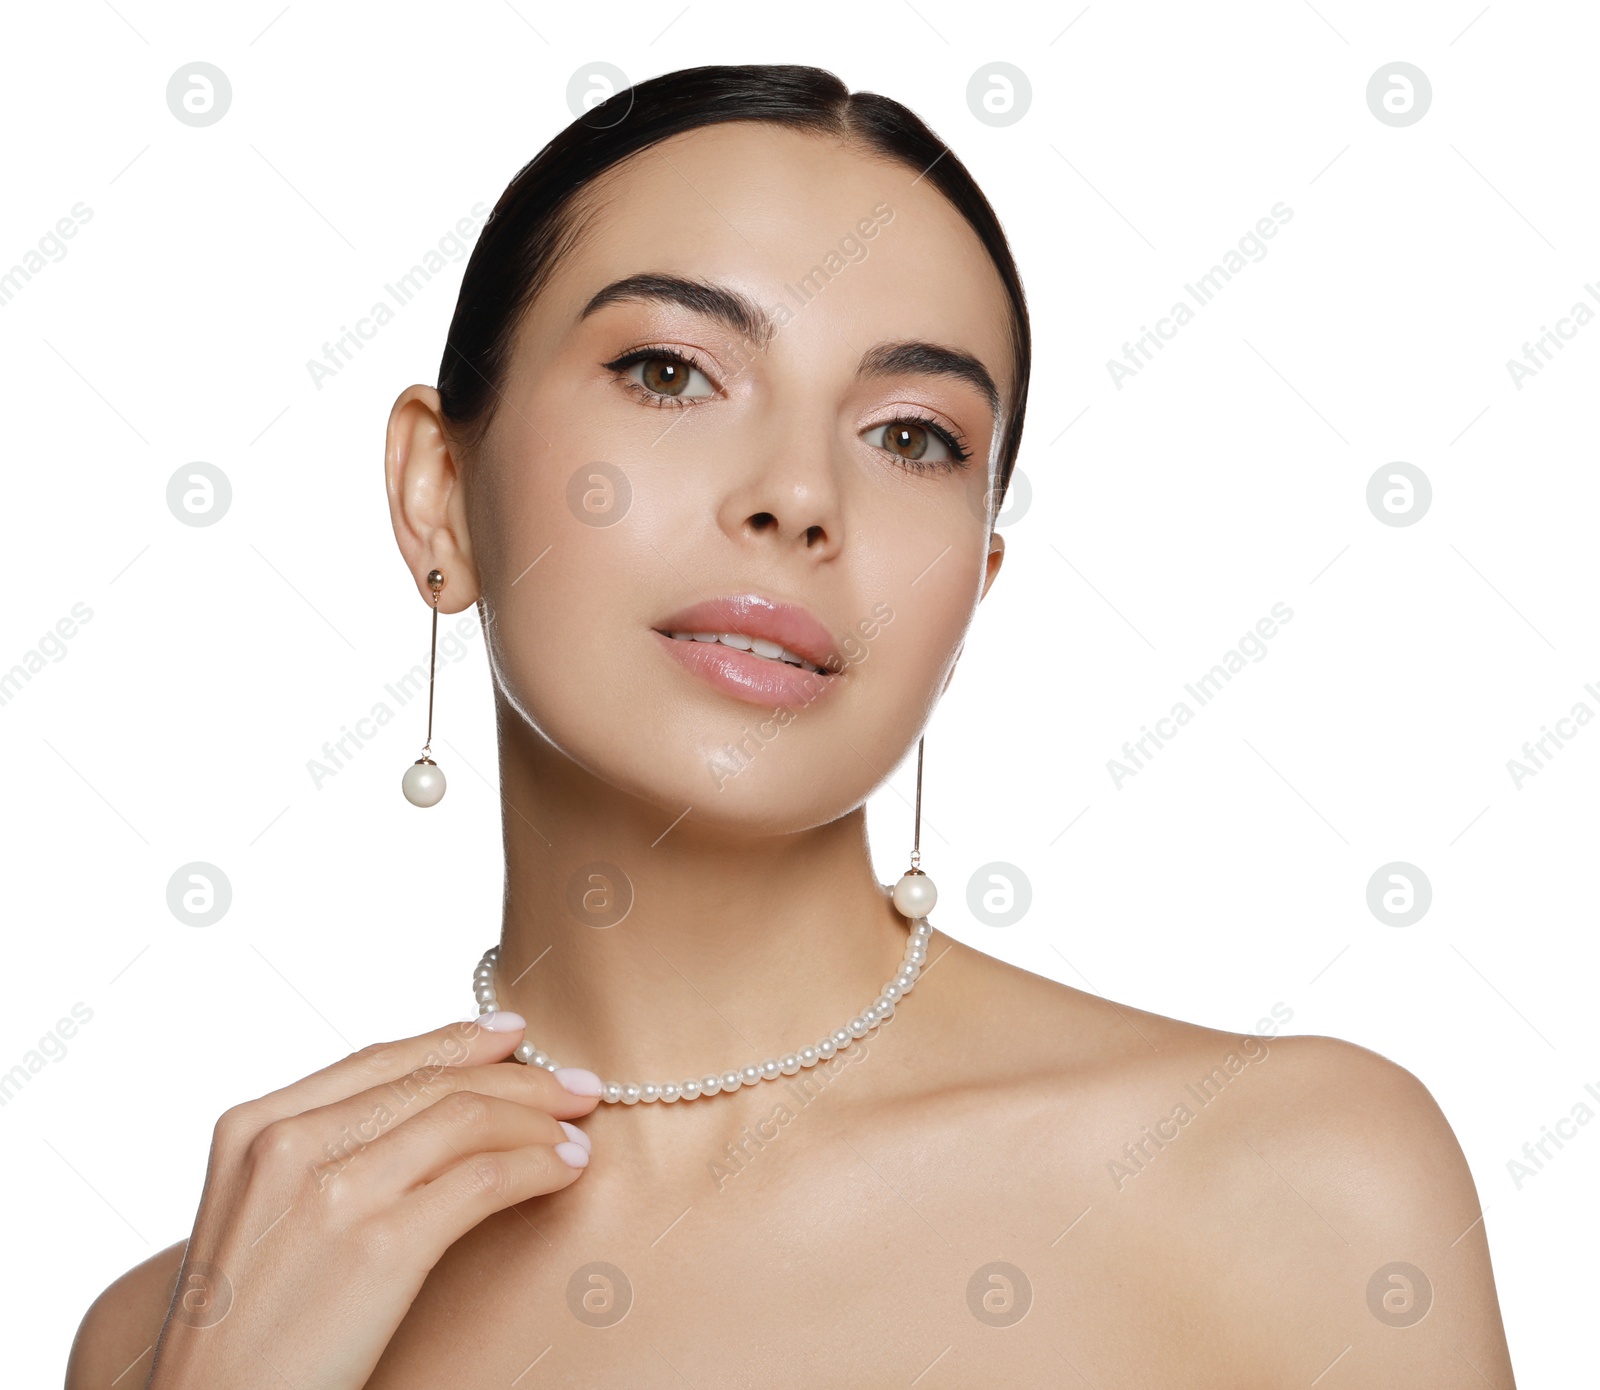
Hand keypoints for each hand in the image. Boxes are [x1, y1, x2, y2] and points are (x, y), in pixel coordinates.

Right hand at [144, 1014, 599, 1389]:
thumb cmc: (242, 1326)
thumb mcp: (260, 1213)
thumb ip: (319, 1152)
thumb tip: (425, 1109)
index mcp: (253, 1125)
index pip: (379, 1059)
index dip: (458, 1041)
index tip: (513, 1034)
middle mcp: (289, 1143)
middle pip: (432, 1081)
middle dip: (518, 1076)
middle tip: (575, 1084)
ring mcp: (333, 1192)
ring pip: (467, 1119)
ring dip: (538, 1121)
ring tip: (577, 1133)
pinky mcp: (380, 1245)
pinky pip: (485, 1179)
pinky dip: (537, 1166)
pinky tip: (564, 1172)